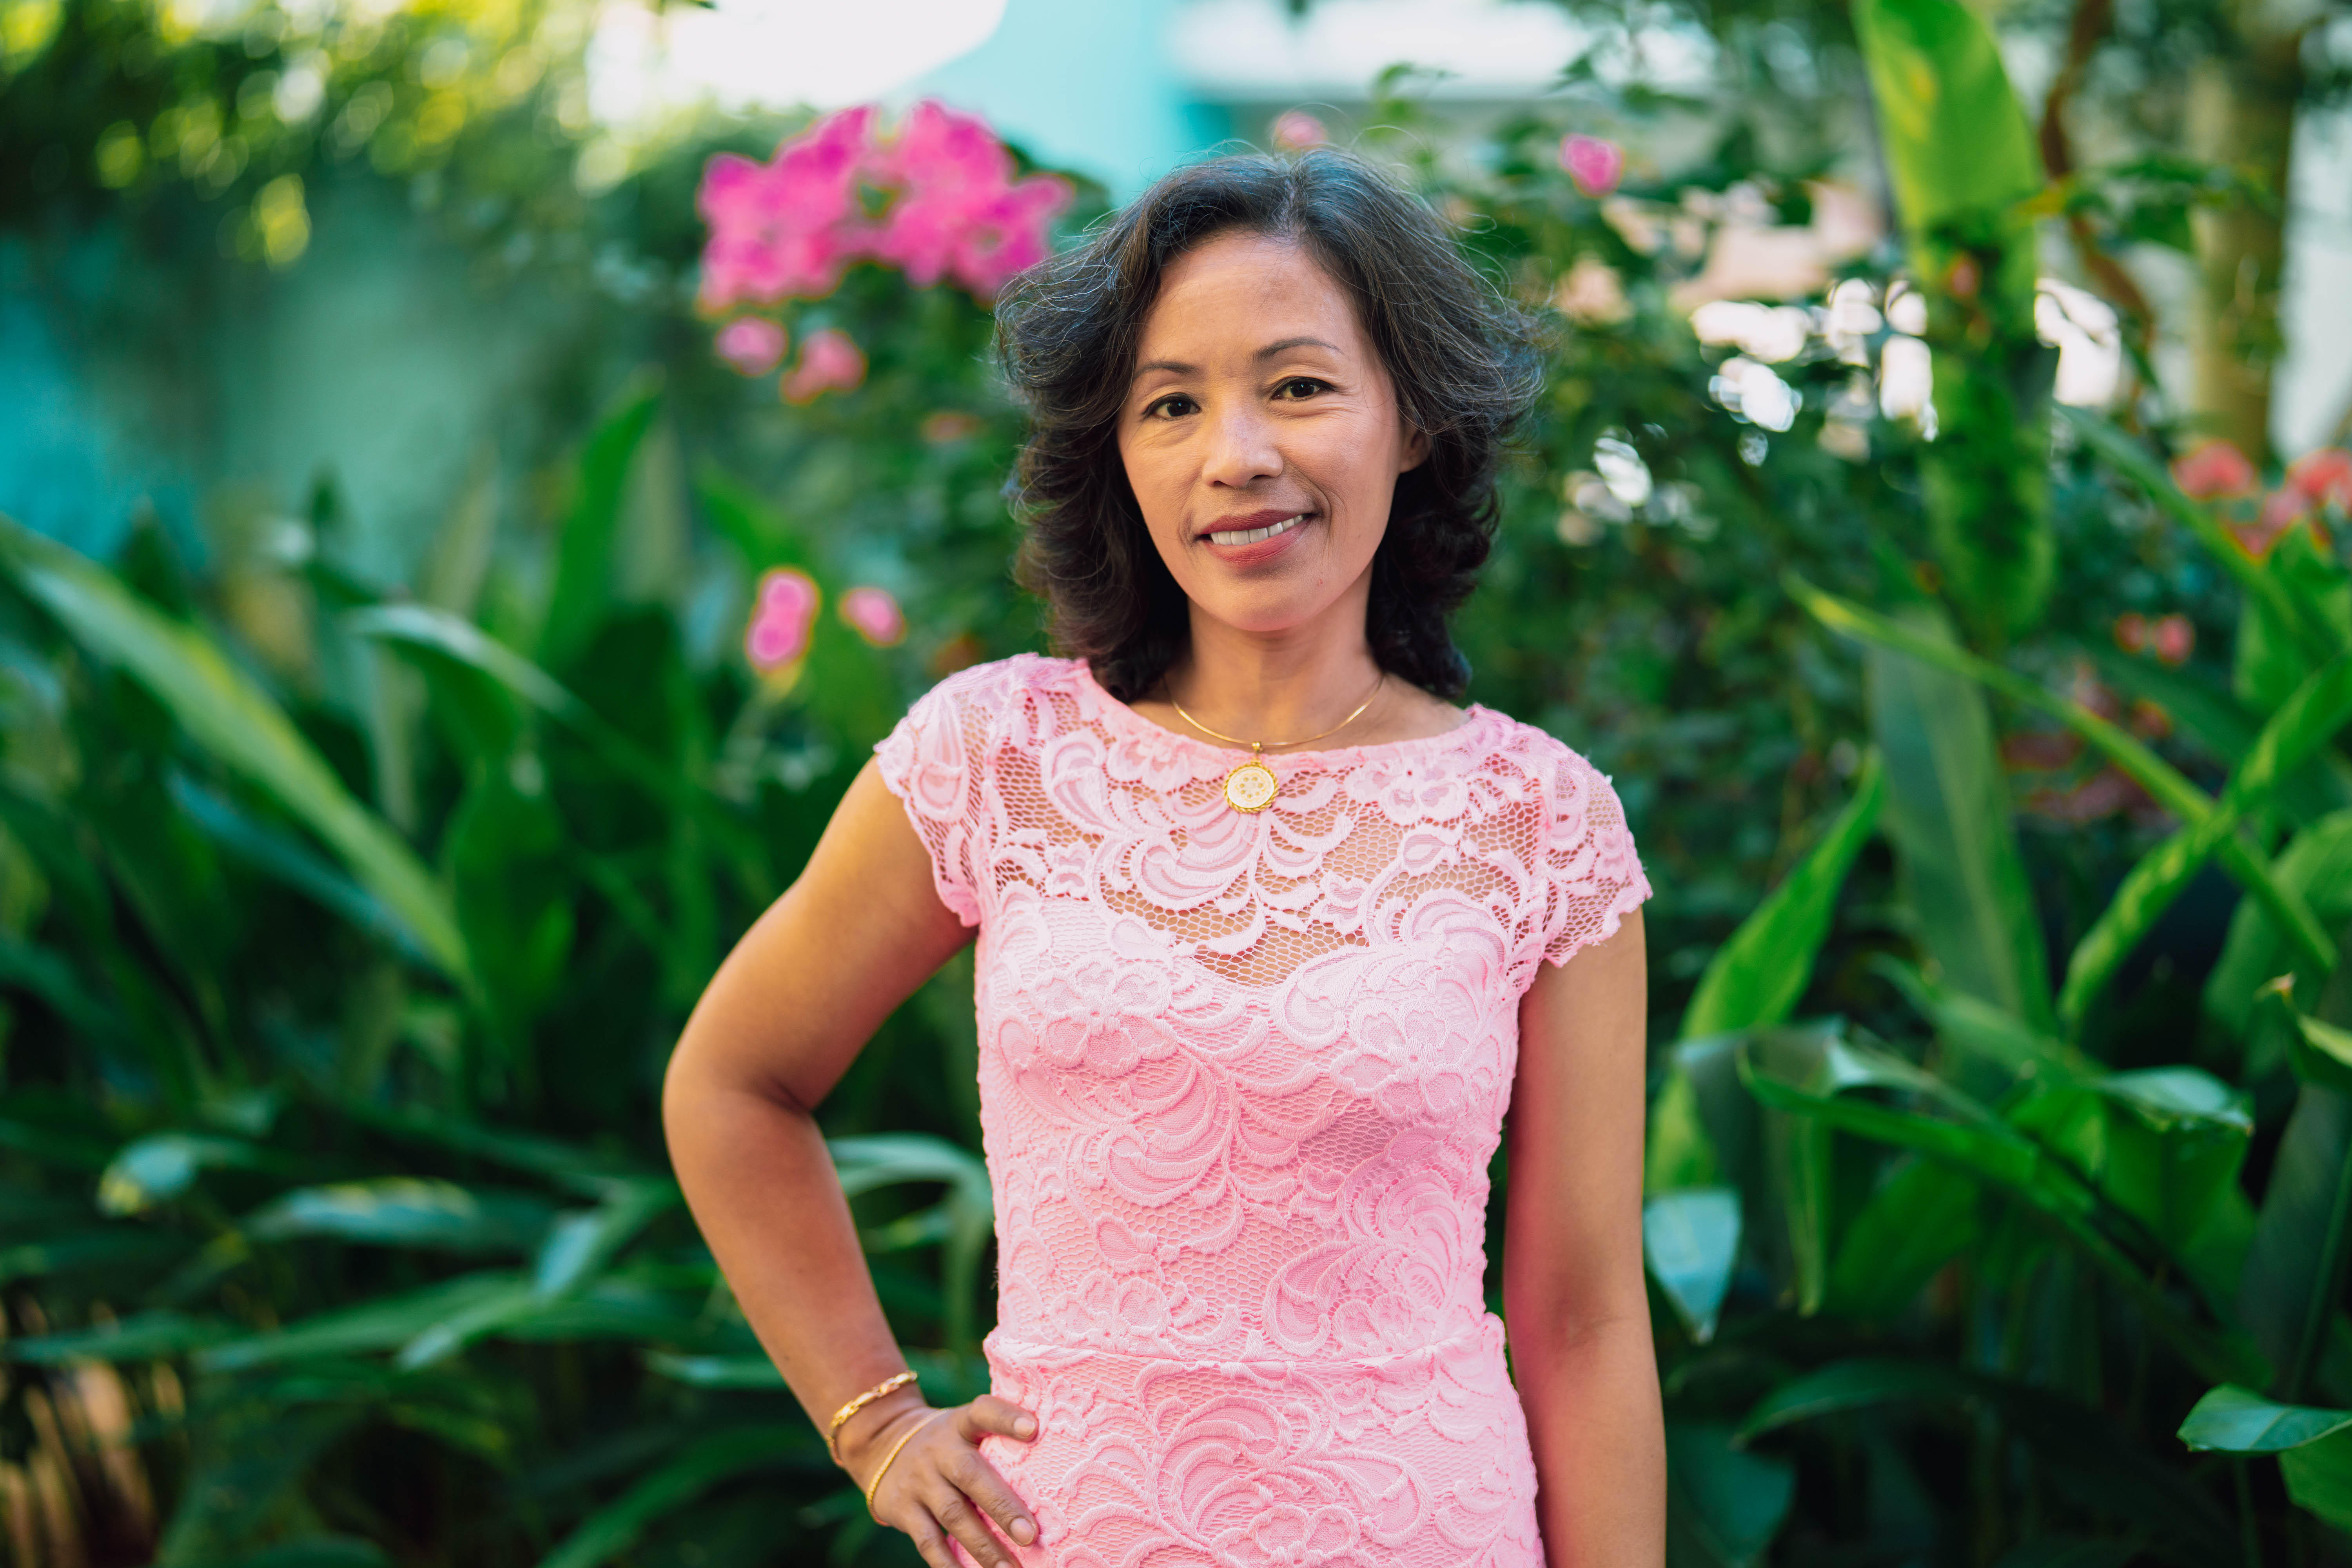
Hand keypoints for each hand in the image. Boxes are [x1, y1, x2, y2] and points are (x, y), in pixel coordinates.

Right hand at [849, 1396, 1040, 1566]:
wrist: (883, 1444)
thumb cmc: (948, 1443)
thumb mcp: (965, 1427)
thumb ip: (997, 1439)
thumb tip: (1055, 1465)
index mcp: (960, 1424)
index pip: (984, 1412)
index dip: (1007, 1418)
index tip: (1034, 1428)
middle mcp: (939, 1450)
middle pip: (970, 1475)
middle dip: (1002, 1506)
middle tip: (1031, 1534)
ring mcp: (919, 1481)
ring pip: (952, 1515)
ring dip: (983, 1546)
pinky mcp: (902, 1509)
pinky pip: (927, 1541)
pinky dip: (948, 1563)